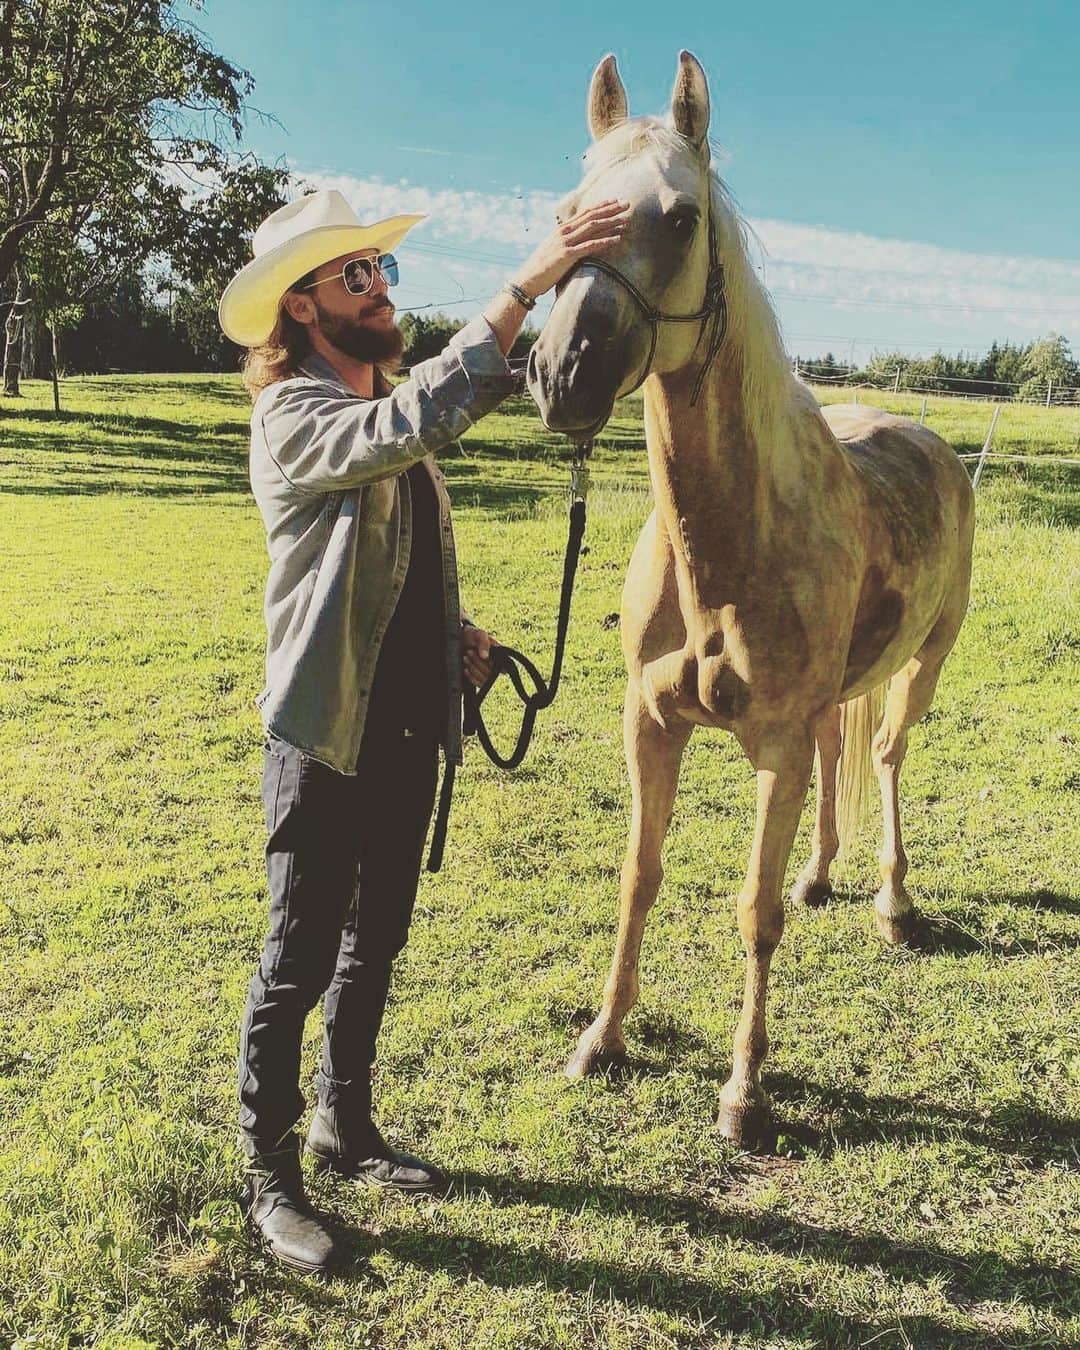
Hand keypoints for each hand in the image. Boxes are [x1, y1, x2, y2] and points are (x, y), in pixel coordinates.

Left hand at [462, 625, 496, 687]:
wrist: (460, 639)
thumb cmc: (473, 635)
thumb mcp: (479, 634)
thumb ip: (484, 643)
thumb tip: (485, 656)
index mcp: (500, 656)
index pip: (503, 667)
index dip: (494, 664)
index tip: (482, 656)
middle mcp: (495, 665)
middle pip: (492, 673)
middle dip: (478, 663)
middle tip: (469, 652)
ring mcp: (486, 672)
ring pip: (485, 679)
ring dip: (474, 669)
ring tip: (465, 658)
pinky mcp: (478, 678)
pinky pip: (478, 683)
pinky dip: (471, 677)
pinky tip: (465, 669)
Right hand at [513, 199, 629, 298]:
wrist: (527, 279)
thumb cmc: (541, 267)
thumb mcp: (553, 249)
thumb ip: (565, 242)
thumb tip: (575, 240)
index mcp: (562, 229)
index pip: (584, 213)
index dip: (601, 206)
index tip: (615, 201)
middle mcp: (564, 232)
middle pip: (591, 216)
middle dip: (611, 210)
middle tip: (627, 204)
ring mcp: (566, 242)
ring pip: (593, 228)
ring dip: (612, 223)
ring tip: (627, 220)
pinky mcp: (567, 255)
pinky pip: (590, 246)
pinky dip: (605, 241)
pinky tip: (618, 239)